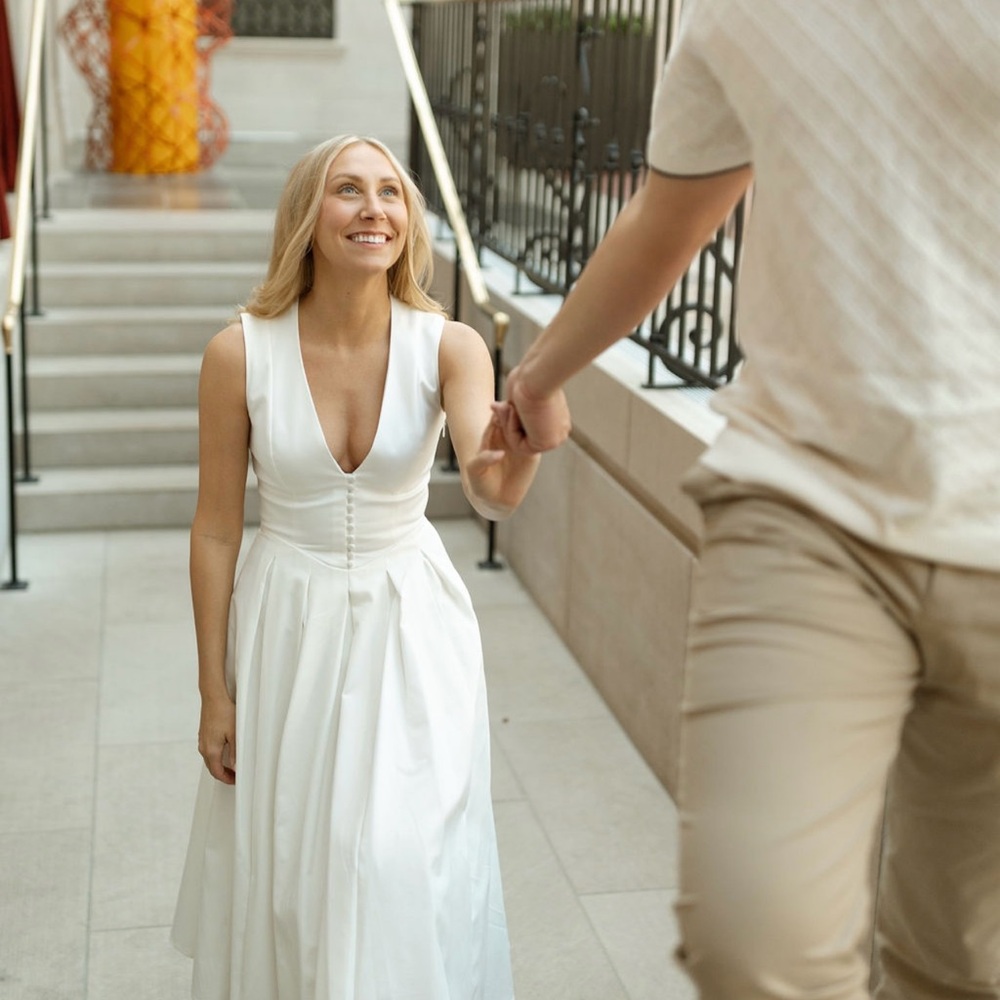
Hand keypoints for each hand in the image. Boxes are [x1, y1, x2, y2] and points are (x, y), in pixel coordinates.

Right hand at [198, 694, 235, 784]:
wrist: (213, 697)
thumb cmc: (224, 713)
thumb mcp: (234, 734)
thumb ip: (234, 752)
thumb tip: (235, 767)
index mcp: (211, 750)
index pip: (217, 772)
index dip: (226, 779)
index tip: (236, 781)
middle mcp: (203, 747)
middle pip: (212, 767)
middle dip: (223, 774)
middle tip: (235, 776)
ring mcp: (202, 740)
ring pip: (209, 759)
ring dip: (219, 765)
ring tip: (232, 766)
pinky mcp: (203, 734)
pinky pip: (208, 750)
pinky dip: (216, 756)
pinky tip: (225, 753)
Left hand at [463, 402, 540, 517]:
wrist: (495, 498)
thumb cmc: (481, 481)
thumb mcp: (475, 470)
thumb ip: (483, 459)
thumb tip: (500, 453)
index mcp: (493, 432)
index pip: (499, 416)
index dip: (502, 412)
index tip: (505, 410)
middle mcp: (509, 434)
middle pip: (516, 418)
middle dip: (519, 415)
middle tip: (521, 416)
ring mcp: (522, 443)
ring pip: (529, 428)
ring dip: (532, 425)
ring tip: (533, 425)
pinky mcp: (533, 453)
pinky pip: (538, 442)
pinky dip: (542, 438)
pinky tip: (545, 435)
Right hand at [503, 364, 570, 453]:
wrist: (537, 376)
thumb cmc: (529, 377)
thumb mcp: (518, 394)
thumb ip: (511, 406)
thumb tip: (495, 408)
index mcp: (557, 419)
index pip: (529, 430)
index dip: (511, 420)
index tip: (501, 405)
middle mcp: (558, 430)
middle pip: (525, 438)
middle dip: (507, 422)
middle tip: (497, 405)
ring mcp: (555, 439)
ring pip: (521, 443)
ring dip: (508, 424)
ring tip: (509, 406)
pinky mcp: (548, 444)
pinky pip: (520, 446)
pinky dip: (511, 430)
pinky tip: (515, 412)